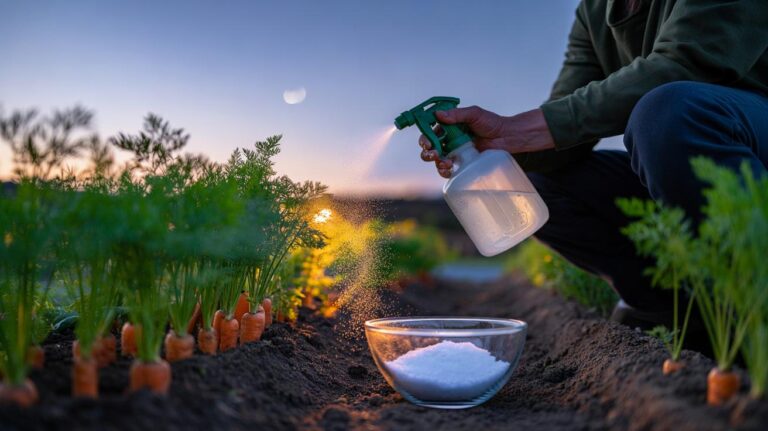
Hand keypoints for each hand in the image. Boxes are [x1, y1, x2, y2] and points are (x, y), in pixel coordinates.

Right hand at [418, 107, 554, 177]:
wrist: (507, 137)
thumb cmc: (492, 123)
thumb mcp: (474, 114)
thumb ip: (457, 114)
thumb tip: (438, 114)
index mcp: (448, 126)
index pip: (429, 131)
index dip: (425, 138)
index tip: (427, 143)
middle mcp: (449, 139)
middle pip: (430, 147)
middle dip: (427, 152)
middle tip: (433, 154)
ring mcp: (455, 152)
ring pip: (437, 160)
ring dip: (436, 162)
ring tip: (444, 162)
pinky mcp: (462, 163)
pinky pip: (448, 169)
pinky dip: (444, 171)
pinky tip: (448, 170)